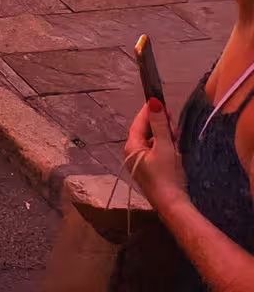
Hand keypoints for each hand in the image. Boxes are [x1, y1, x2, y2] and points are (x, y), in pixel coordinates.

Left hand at [124, 99, 188, 214]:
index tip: (159, 101)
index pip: (138, 122)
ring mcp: (141, 165)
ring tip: (175, 131)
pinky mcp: (150, 172)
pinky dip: (164, 146)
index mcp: (132, 147)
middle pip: (144, 132)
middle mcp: (133, 155)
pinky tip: (175, 145)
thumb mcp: (165, 146)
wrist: (173, 207)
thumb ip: (160, 124)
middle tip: (171, 117)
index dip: (148, 111)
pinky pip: (155, 152)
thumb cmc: (167, 176)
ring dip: (163, 135)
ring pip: (151, 142)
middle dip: (158, 123)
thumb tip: (153, 101)